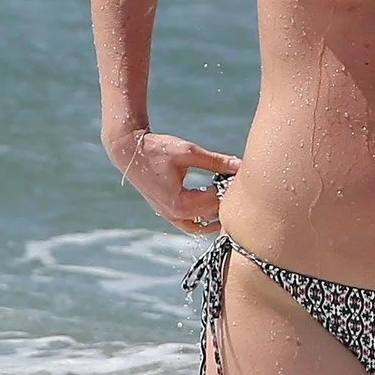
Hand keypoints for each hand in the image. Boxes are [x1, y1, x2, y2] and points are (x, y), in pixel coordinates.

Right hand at [107, 129, 241, 233]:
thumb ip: (216, 161)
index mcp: (179, 202)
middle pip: (211, 214)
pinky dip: (204, 221)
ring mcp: (168, 215)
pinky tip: (217, 214)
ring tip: (233, 201)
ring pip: (201, 224)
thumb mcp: (189, 152)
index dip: (231, 189)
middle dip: (227, 200)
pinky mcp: (166, 212)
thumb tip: (240, 165)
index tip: (245, 178)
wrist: (129, 151)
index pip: (216, 201)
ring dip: (217, 215)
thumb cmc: (157, 149)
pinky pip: (189, 224)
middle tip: (244, 188)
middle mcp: (174, 214)